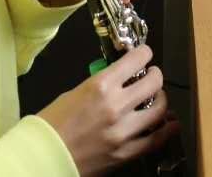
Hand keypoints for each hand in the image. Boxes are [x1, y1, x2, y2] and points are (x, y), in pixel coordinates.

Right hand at [38, 45, 180, 175]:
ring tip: (157, 98)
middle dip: (155, 75)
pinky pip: (156, 139)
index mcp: (100, 86)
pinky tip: (169, 124)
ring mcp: (123, 132)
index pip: (136, 60)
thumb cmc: (51, 124)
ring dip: (161, 100)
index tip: (145, 54)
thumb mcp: (74, 93)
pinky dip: (166, 129)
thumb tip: (120, 81)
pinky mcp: (126, 153)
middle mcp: (116, 106)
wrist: (42, 158)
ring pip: (160, 110)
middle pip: (154, 82)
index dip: (144, 54)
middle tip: (152, 76)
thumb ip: (101, 86)